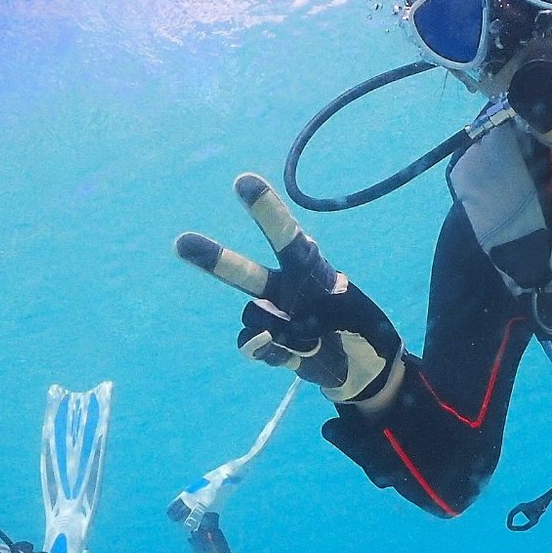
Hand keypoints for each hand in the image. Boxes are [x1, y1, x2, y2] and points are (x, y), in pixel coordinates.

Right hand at [176, 174, 403, 407]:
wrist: (370, 371)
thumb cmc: (368, 332)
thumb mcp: (358, 317)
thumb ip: (315, 317)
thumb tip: (269, 331)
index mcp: (312, 270)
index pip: (287, 237)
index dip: (267, 210)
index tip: (242, 182)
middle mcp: (287, 289)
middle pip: (246, 273)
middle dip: (215, 259)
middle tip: (182, 243)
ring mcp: (277, 317)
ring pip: (253, 317)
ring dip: (276, 330)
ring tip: (313, 340)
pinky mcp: (273, 346)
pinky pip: (252, 344)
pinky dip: (261, 348)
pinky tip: (282, 351)